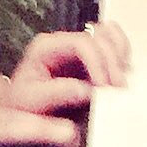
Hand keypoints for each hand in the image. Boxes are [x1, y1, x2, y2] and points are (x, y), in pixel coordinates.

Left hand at [6, 21, 129, 114]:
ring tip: (120, 81)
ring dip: (119, 56)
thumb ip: (58, 94)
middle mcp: (64, 42)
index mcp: (47, 46)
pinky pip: (113, 45)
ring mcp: (78, 48)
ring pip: (109, 36)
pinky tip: (122, 72)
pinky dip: (122, 56)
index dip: (97, 61)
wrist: (24, 110)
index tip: (103, 85)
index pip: (80, 42)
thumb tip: (85, 91)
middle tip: (117, 88)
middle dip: (111, 62)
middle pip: (99, 37)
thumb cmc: (24, 103)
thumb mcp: (34, 100)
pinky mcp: (90, 58)